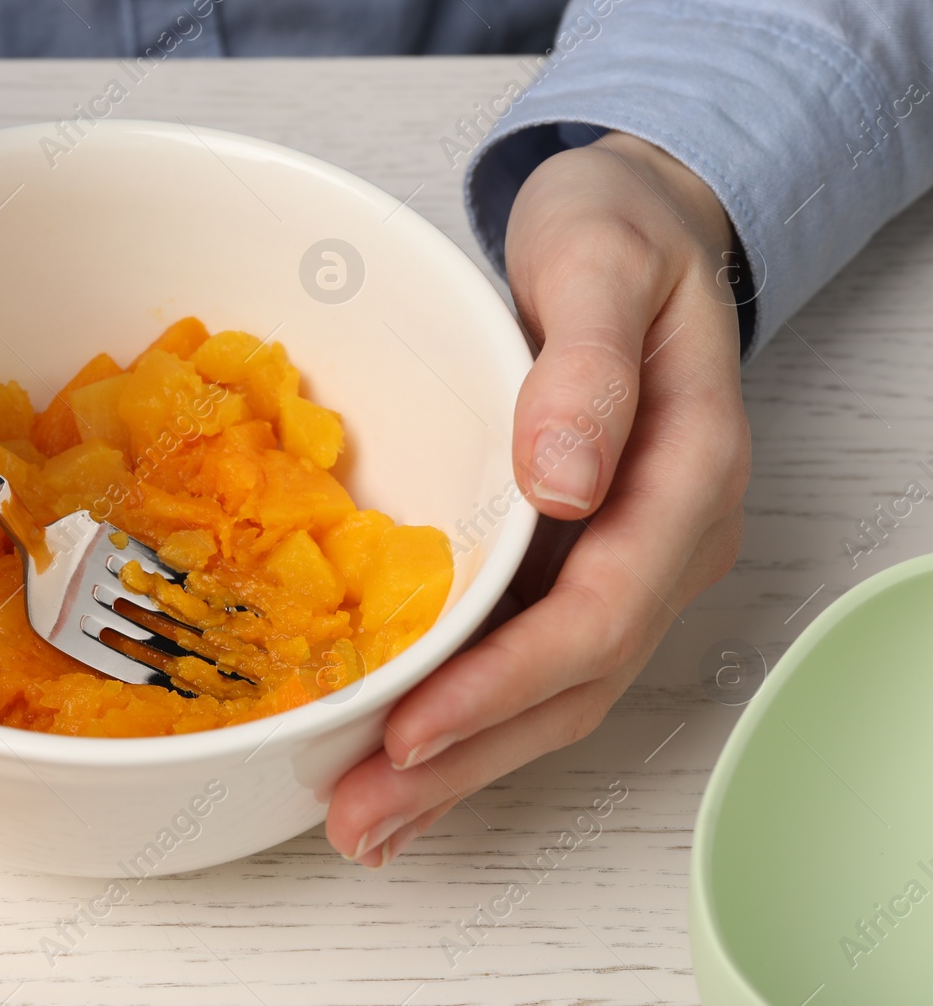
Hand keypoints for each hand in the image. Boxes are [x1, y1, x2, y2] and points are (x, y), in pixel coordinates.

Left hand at [325, 131, 750, 865]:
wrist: (629, 227)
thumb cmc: (615, 234)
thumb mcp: (599, 264)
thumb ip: (587, 370)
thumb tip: (561, 480)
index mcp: (686, 476)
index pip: (598, 611)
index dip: (503, 683)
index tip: (411, 728)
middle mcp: (664, 540)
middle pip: (574, 683)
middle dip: (466, 759)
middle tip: (361, 819)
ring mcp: (621, 558)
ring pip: (551, 691)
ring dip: (459, 764)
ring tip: (365, 820)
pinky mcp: (570, 559)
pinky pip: (524, 658)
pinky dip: (465, 717)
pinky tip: (402, 759)